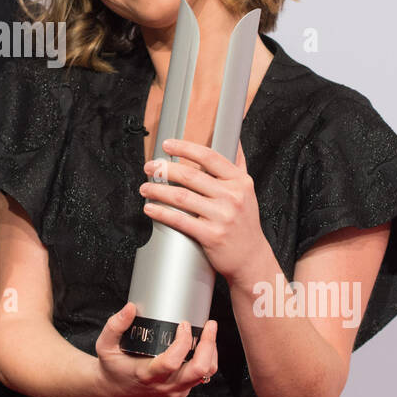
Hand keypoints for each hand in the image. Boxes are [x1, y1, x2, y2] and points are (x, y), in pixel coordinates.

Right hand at [93, 303, 218, 396]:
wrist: (114, 391)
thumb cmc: (112, 367)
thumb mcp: (105, 345)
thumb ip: (115, 325)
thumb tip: (130, 308)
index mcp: (146, 375)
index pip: (172, 362)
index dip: (182, 342)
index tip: (183, 324)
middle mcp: (164, 385)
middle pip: (199, 370)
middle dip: (209, 345)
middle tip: (209, 325)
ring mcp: (175, 390)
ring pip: (205, 374)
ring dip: (211, 352)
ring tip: (209, 332)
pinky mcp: (181, 390)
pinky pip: (202, 377)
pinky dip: (207, 359)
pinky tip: (203, 345)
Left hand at [140, 138, 270, 282]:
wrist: (251, 258)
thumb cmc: (245, 222)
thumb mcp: (246, 190)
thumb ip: (238, 164)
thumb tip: (233, 139)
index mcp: (240, 181)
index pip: (209, 157)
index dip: (185, 148)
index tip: (167, 144)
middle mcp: (232, 196)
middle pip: (190, 175)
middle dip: (164, 169)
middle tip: (149, 167)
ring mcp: (222, 216)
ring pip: (181, 196)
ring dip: (158, 190)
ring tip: (145, 188)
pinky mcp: (212, 235)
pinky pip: (180, 220)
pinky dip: (161, 213)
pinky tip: (150, 208)